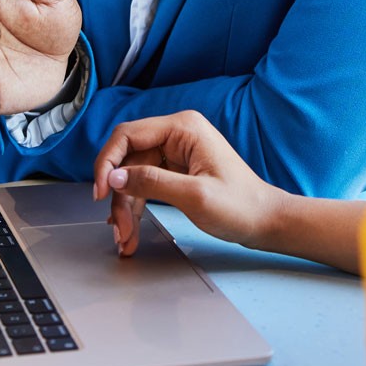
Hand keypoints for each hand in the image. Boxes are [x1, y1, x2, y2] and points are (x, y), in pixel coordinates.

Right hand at [93, 111, 284, 255]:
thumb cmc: (242, 206)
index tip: (99, 191)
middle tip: (117, 228)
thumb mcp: (194, 196)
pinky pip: (144, 186)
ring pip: (132, 176)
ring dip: (125, 207)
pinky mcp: (175, 171)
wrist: (266, 222)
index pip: (127, 135)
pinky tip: (131, 230)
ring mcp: (176, 153)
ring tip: (125, 237)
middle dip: (118, 196)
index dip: (106, 163)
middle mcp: (177, 135)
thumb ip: (151, 182)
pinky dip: (136, 208)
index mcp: (183, 128)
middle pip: (127, 160)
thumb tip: (113, 178)